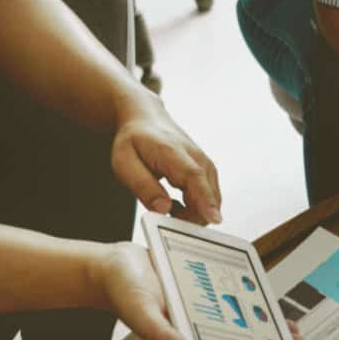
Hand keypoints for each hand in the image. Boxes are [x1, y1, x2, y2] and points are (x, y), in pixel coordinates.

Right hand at [91, 243, 306, 339]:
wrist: (111, 263)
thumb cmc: (121, 289)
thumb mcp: (139, 310)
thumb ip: (158, 335)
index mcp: (184, 337)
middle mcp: (195, 325)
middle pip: (237, 336)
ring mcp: (199, 307)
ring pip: (236, 316)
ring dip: (260, 319)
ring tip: (288, 325)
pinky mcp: (200, 288)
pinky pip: (227, 293)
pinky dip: (244, 295)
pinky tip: (262, 296)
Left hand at [111, 90, 221, 223]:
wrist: (147, 119)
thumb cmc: (134, 141)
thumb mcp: (124, 163)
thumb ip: (142, 186)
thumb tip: (163, 209)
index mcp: (173, 152)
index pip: (194, 178)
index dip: (205, 200)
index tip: (214, 218)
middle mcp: (197, 158)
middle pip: (207, 195)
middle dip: (193, 218)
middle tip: (166, 221)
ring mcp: (206, 164)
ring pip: (211, 200)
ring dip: (193, 214)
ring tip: (166, 206)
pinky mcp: (208, 172)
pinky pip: (209, 198)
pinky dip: (196, 208)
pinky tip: (176, 204)